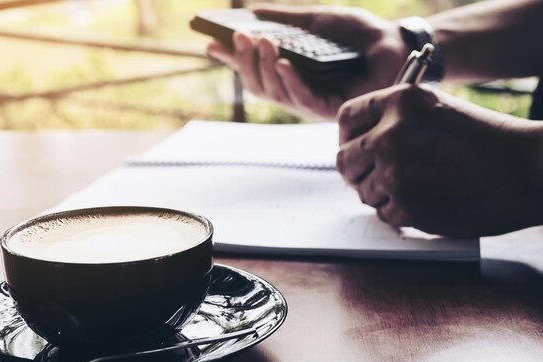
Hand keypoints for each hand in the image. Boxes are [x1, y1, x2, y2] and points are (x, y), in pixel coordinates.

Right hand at [206, 4, 407, 119]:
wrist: (392, 42)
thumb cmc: (356, 34)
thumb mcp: (315, 20)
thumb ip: (285, 19)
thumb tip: (252, 12)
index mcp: (289, 72)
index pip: (253, 69)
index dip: (232, 60)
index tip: (211, 44)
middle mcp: (295, 91)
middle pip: (259, 85)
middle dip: (244, 62)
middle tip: (236, 38)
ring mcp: (311, 102)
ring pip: (276, 94)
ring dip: (264, 68)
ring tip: (261, 42)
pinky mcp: (330, 109)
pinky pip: (304, 99)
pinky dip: (291, 82)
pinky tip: (283, 64)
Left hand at [336, 84, 542, 236]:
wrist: (528, 170)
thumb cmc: (488, 140)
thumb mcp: (436, 109)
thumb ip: (395, 119)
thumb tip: (359, 140)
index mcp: (399, 102)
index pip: (346, 117)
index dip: (348, 135)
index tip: (354, 145)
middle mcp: (390, 135)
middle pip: (344, 159)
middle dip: (357, 170)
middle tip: (375, 174)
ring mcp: (395, 172)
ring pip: (363, 191)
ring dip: (382, 193)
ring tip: (414, 186)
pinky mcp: (406, 206)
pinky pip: (384, 214)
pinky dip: (400, 213)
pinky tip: (426, 201)